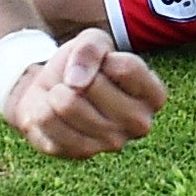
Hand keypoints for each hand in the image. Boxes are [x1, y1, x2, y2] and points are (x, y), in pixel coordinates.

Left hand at [2, 29, 166, 158]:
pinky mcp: (80, 154)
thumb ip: (91, 48)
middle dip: (76, 75)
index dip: (103, 57)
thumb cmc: (82, 67)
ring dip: (55, 92)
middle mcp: (140, 124)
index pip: (127, 68)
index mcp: (154, 96)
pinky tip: (52, 113)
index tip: (101, 63)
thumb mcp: (92, 42)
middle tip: (78, 83)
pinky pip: (48, 121)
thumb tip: (76, 82)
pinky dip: (41, 109)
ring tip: (62, 96)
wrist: (51, 93)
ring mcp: (111, 143)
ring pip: (68, 105)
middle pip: (94, 86)